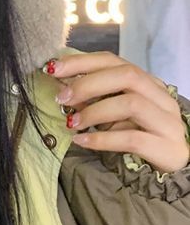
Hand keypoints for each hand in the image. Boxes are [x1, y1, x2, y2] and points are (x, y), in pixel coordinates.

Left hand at [45, 52, 189, 173]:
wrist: (173, 164)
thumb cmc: (138, 129)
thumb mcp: (115, 107)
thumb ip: (94, 93)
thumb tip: (60, 83)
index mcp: (145, 80)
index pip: (112, 60)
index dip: (80, 62)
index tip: (52, 69)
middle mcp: (160, 95)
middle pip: (126, 76)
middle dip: (87, 84)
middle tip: (62, 98)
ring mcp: (167, 121)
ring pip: (131, 104)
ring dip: (94, 111)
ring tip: (71, 122)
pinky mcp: (168, 148)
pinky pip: (133, 138)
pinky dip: (103, 139)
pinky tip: (82, 140)